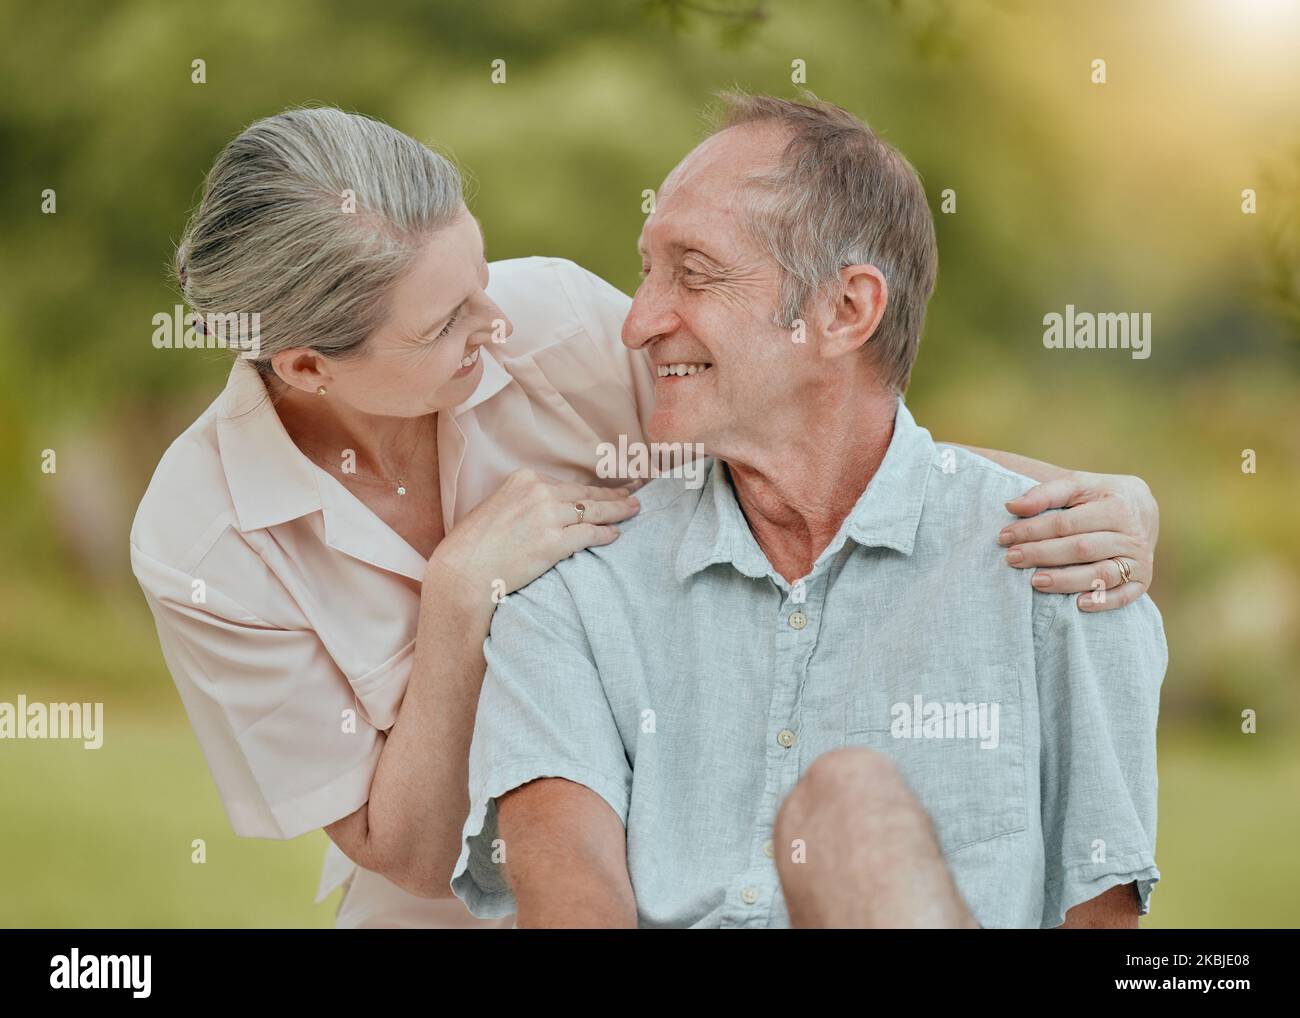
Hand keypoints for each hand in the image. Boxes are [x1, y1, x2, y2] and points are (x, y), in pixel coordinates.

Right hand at [428, 469, 639, 602]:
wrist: (463, 571)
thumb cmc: (474, 545)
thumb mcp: (497, 507)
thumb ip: (524, 502)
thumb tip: (548, 509)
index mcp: (523, 479)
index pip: (566, 485)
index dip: (590, 490)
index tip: (607, 490)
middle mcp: (537, 492)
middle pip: (585, 494)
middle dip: (613, 495)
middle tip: (634, 493)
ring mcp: (547, 516)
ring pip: (592, 511)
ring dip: (618, 511)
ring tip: (634, 510)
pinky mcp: (553, 542)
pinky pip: (589, 534)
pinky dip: (606, 534)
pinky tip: (616, 535)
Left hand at [997, 472, 1157, 611]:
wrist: (1141, 509)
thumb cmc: (1098, 497)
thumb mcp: (1077, 485)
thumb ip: (1045, 493)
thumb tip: (1011, 506)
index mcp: (1115, 506)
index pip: (1067, 522)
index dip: (1033, 530)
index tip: (1004, 537)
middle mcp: (1131, 534)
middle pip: (1082, 548)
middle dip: (1043, 554)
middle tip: (1012, 559)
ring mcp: (1139, 559)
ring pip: (1101, 574)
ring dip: (1067, 580)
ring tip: (1036, 582)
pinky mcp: (1142, 579)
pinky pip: (1124, 595)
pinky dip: (1103, 601)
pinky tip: (1078, 604)